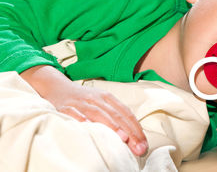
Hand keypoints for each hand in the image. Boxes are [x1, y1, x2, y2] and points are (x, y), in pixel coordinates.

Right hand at [20, 65, 147, 155]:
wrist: (58, 87)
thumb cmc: (84, 100)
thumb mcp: (102, 103)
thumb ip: (115, 116)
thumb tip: (132, 136)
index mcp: (108, 97)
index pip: (126, 113)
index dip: (136, 128)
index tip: (143, 143)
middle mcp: (97, 99)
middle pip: (116, 115)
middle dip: (129, 131)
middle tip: (138, 146)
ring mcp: (82, 102)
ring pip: (99, 113)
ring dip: (112, 126)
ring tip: (123, 138)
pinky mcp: (66, 107)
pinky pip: (75, 114)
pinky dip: (82, 120)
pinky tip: (90, 128)